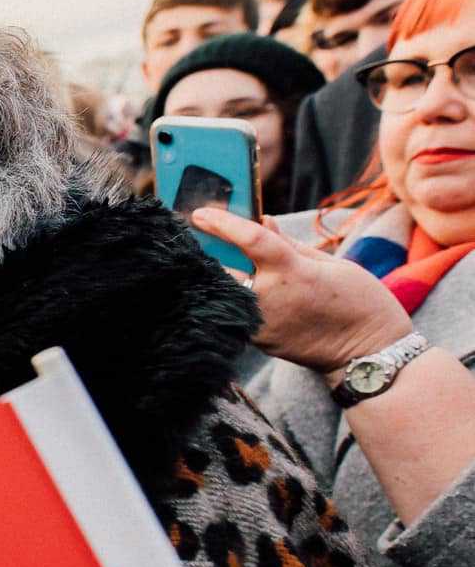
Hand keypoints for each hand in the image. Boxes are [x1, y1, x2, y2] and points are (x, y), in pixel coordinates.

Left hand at [191, 209, 413, 374]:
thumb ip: (290, 245)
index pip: (249, 239)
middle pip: (221, 269)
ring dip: (218, 276)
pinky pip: (236, 312)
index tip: (200, 213)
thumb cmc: (359, 302)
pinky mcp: (258, 341)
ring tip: (215, 261)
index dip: (222, 223)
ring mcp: (260, 322)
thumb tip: (264, 222)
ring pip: (224, 293)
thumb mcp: (333, 264)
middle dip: (207, 253)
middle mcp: (269, 297)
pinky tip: (236, 287)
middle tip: (198, 239)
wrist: (369, 353)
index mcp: (292, 271)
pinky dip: (232, 297)